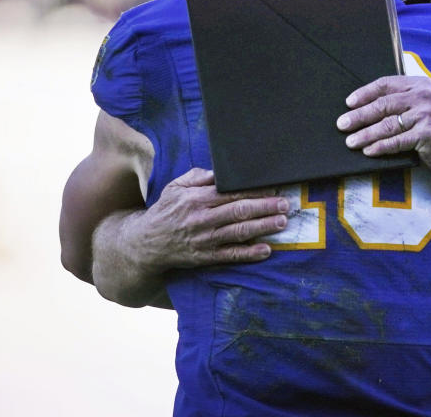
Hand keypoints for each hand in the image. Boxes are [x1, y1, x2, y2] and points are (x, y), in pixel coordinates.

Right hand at [124, 167, 289, 270]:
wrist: (145, 244)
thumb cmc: (165, 211)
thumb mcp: (175, 187)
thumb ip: (198, 177)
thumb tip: (221, 172)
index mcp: (196, 199)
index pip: (230, 193)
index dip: (254, 191)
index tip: (273, 189)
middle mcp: (201, 219)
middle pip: (238, 211)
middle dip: (265, 207)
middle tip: (285, 204)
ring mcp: (204, 240)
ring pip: (238, 233)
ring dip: (262, 227)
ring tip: (281, 222)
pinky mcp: (205, 258)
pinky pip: (230, 256)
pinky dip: (249, 254)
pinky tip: (266, 250)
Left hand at [337, 75, 430, 175]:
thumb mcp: (424, 107)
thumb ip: (404, 102)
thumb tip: (367, 108)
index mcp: (420, 85)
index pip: (386, 84)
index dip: (365, 93)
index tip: (349, 102)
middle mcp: (423, 96)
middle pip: (383, 105)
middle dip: (359, 115)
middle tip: (342, 124)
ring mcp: (426, 114)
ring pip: (388, 124)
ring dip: (366, 134)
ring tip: (351, 141)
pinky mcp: (428, 134)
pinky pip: (398, 141)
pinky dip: (381, 147)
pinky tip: (369, 150)